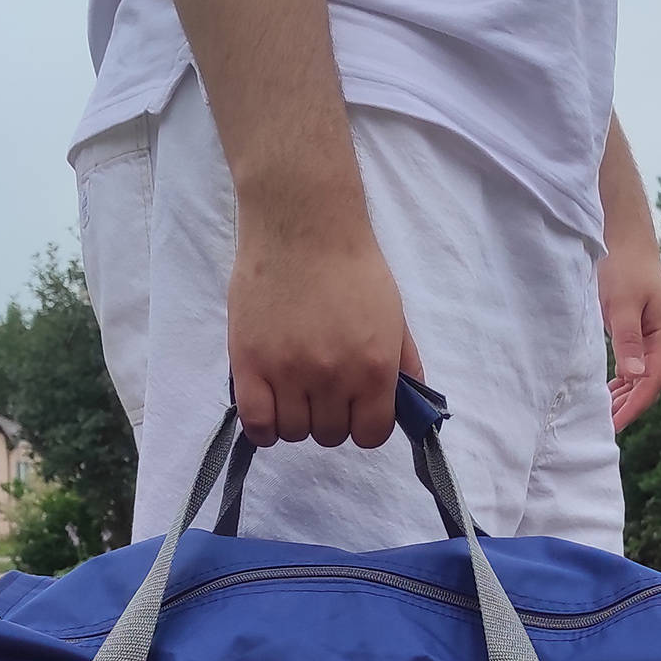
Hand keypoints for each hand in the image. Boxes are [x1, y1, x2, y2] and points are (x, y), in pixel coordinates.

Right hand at [227, 200, 421, 448]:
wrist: (303, 224)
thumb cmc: (351, 265)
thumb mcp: (393, 315)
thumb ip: (403, 365)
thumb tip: (411, 406)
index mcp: (374, 368)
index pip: (370, 435)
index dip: (363, 425)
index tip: (353, 408)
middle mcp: (333, 377)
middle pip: (330, 435)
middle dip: (329, 417)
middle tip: (320, 386)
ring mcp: (289, 373)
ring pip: (294, 432)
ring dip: (295, 417)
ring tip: (292, 388)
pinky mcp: (250, 365)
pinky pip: (258, 424)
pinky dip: (264, 427)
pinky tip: (269, 406)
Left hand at [598, 232, 660, 433]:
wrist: (626, 239)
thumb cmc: (624, 267)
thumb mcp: (622, 304)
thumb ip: (627, 340)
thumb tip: (633, 375)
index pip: (652, 381)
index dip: (635, 406)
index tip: (614, 425)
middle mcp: (660, 338)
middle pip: (649, 383)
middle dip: (630, 407)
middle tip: (605, 428)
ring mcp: (650, 335)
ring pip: (641, 376)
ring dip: (625, 397)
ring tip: (605, 417)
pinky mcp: (637, 330)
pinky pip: (633, 364)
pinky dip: (622, 381)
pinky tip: (609, 393)